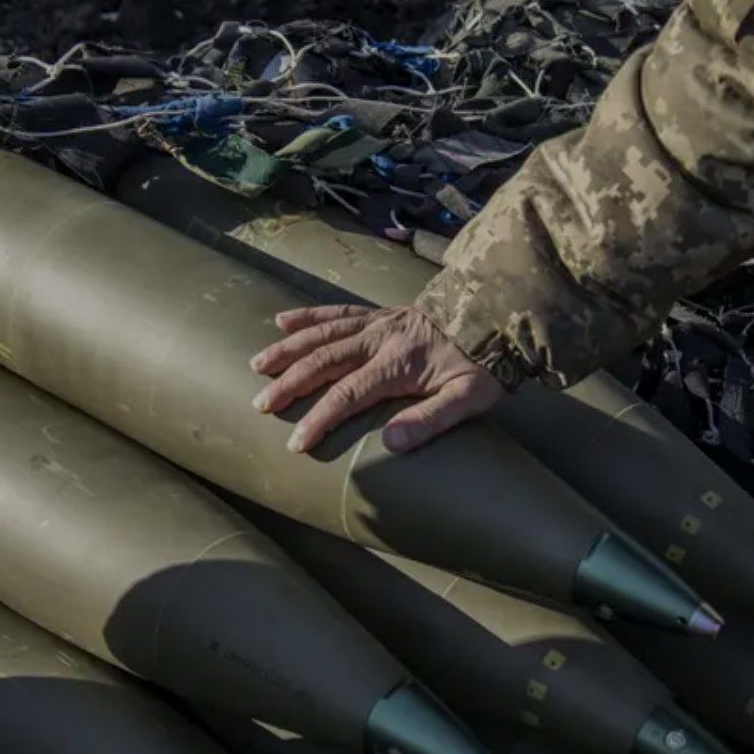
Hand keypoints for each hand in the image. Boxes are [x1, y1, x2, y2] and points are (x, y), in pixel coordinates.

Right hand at [250, 305, 505, 453]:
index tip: (296, 443)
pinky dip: (308, 315)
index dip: (319, 419)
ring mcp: (377, 322)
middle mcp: (380, 339)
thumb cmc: (480, 365)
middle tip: (262, 405)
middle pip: (324, 361)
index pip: (348, 394)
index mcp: (398, 363)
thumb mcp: (467, 399)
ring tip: (259, 365)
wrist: (494, 317)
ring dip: (288, 349)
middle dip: (290, 384)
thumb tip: (390, 443)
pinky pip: (337, 310)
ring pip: (323, 333)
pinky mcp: (379, 313)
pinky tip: (282, 319)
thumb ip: (430, 420)